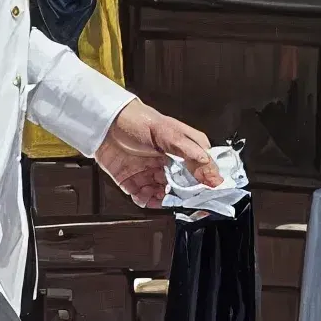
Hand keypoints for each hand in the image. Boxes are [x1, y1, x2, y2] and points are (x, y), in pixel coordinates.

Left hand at [90, 101, 213, 208]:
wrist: (104, 120)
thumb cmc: (139, 120)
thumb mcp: (171, 134)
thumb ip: (193, 155)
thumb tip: (215, 177)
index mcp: (183, 153)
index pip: (201, 175)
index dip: (204, 187)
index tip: (204, 195)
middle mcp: (168, 165)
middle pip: (182, 189)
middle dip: (181, 197)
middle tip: (178, 197)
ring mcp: (150, 173)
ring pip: (162, 196)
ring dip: (161, 200)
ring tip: (157, 195)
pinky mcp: (131, 180)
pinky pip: (142, 197)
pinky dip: (144, 200)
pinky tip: (143, 196)